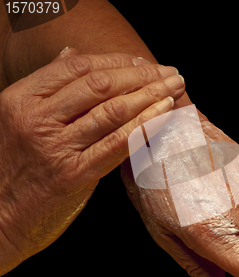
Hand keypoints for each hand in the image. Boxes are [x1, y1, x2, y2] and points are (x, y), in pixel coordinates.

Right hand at [0, 48, 184, 274]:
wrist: (1, 217)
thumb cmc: (16, 165)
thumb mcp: (19, 117)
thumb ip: (48, 86)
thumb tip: (73, 52)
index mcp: (21, 98)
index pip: (78, 66)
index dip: (117, 61)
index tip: (143, 61)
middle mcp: (36, 119)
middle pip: (100, 84)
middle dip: (142, 74)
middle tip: (170, 72)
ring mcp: (56, 147)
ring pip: (112, 111)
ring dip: (151, 94)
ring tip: (176, 87)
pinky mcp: (75, 174)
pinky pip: (118, 142)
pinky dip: (146, 123)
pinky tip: (165, 112)